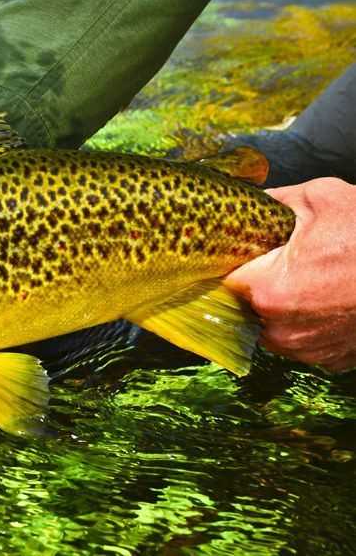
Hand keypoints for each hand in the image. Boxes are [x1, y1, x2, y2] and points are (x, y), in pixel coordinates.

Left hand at [225, 178, 355, 371]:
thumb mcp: (322, 199)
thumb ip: (275, 201)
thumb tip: (252, 201)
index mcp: (269, 290)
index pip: (226, 280)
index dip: (232, 262)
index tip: (240, 250)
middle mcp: (282, 329)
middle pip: (247, 306)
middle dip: (259, 283)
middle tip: (282, 260)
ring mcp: (308, 350)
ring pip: (274, 326)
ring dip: (282, 307)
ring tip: (311, 278)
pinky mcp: (331, 360)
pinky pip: (304, 341)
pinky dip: (309, 322)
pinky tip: (327, 298)